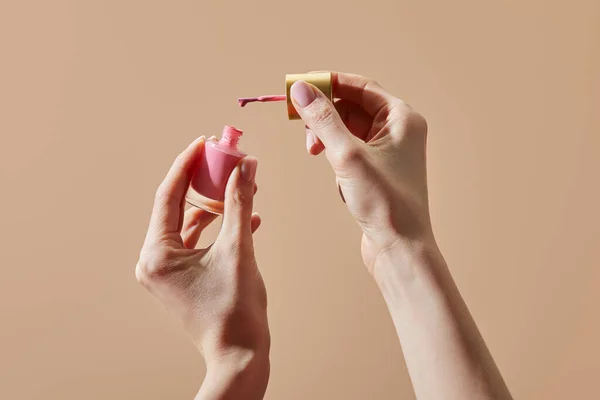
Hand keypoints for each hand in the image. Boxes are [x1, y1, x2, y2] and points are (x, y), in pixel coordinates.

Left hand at [136, 137, 268, 398]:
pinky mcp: (183, 275)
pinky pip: (198, 241)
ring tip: (243, 186)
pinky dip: (219, 227)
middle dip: (206, 183)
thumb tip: (245, 167)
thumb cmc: (235, 311)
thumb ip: (240, 203)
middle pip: (179, 207)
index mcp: (158, 254)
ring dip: (217, 205)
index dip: (187, 165)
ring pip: (191, 223)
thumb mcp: (239, 249)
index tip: (204, 142)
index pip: (168, 195)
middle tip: (226, 160)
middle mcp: (155, 260)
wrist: (240, 354)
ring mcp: (168, 270)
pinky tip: (247, 217)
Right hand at [290, 72, 431, 272]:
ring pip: (348, 130)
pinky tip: (341, 181)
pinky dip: (337, 159)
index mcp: (401, 118)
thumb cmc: (383, 201)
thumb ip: (323, 119)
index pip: (360, 87)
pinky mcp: (378, 171)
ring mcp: (389, 152)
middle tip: (305, 130)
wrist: (399, 247)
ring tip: (318, 155)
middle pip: (352, 107)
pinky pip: (350, 152)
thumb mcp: (348, 155)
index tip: (299, 87)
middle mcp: (398, 130)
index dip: (328, 84)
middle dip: (325, 117)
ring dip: (329, 139)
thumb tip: (301, 89)